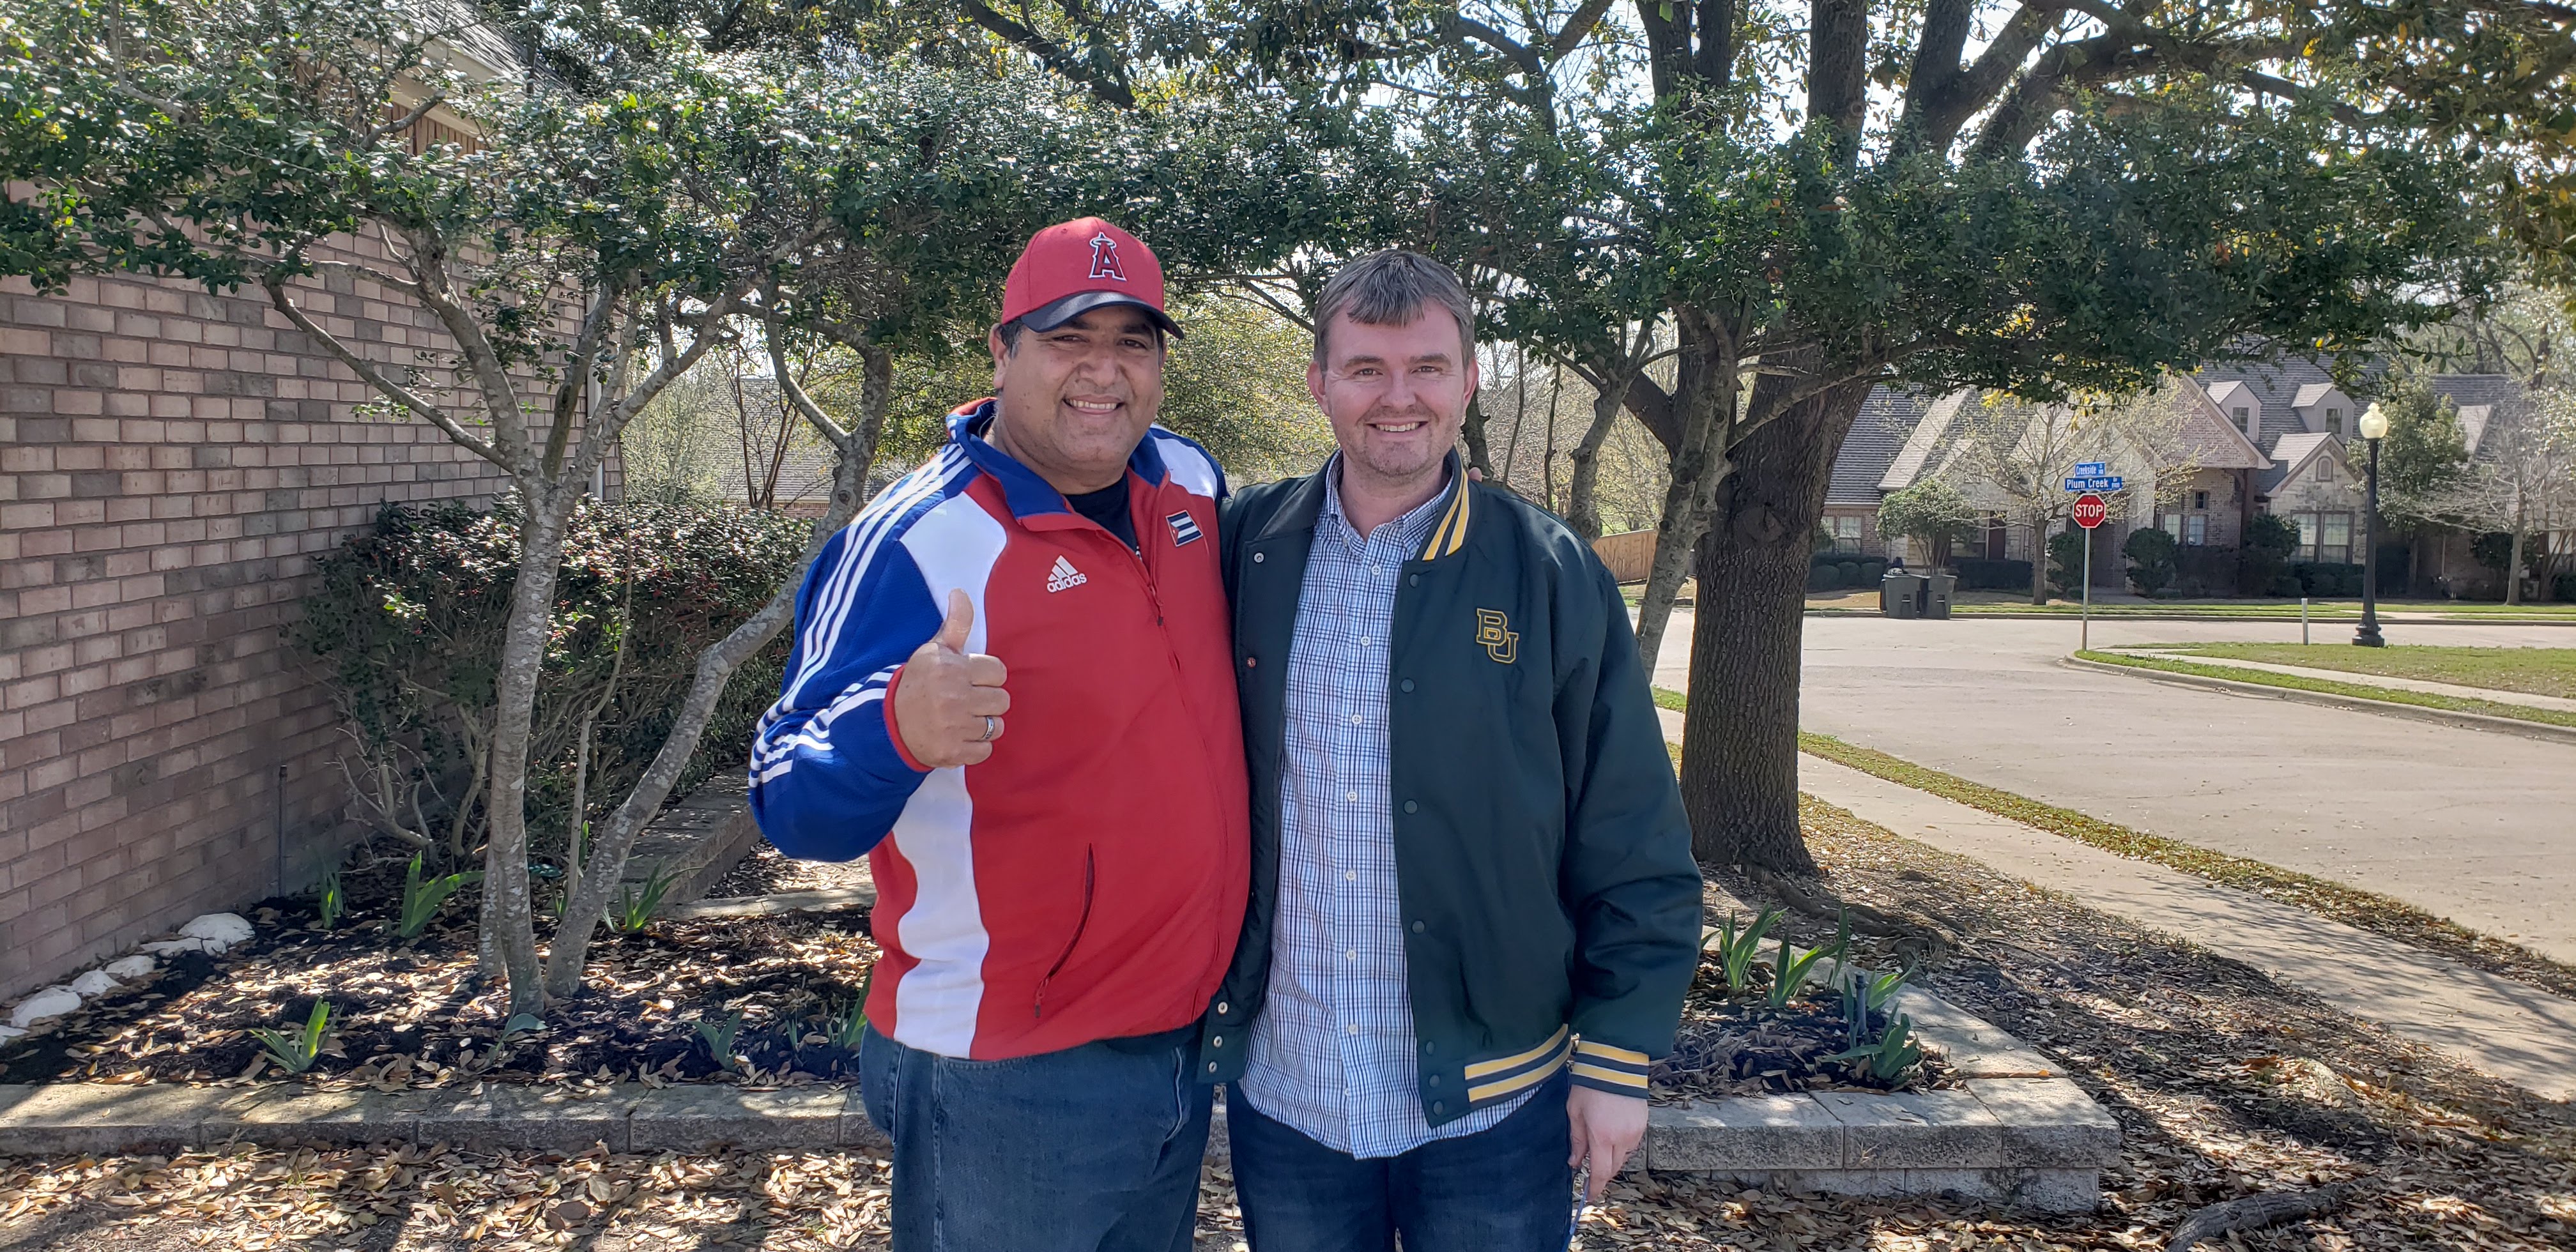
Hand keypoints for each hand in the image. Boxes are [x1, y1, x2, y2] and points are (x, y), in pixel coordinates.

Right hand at [891, 590, 1009, 767]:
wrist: (890, 724)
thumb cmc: (919, 683)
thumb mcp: (934, 650)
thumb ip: (955, 623)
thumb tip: (960, 592)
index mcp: (951, 669)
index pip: (998, 672)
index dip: (987, 676)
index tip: (971, 679)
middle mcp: (953, 698)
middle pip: (1002, 700)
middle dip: (988, 701)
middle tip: (968, 700)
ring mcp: (953, 727)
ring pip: (996, 726)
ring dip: (983, 724)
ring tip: (962, 718)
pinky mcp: (952, 752)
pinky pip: (985, 750)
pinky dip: (975, 746)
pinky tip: (959, 736)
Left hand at [1567, 1085, 1645, 1201]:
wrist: (1616, 1064)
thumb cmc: (1590, 1085)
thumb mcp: (1575, 1112)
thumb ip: (1576, 1140)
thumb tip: (1575, 1162)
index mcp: (1602, 1136)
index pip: (1600, 1172)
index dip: (1595, 1187)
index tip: (1589, 1194)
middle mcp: (1621, 1138)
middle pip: (1613, 1168)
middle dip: (1602, 1173)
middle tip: (1591, 1172)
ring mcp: (1634, 1132)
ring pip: (1623, 1157)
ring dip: (1612, 1159)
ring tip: (1600, 1149)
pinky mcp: (1642, 1124)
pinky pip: (1631, 1145)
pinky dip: (1621, 1147)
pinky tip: (1612, 1137)